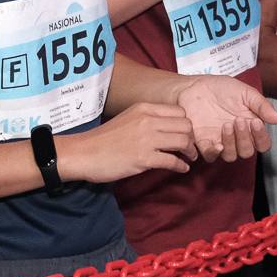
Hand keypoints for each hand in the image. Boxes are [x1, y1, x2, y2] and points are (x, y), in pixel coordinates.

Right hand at [62, 102, 197, 182]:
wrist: (84, 153)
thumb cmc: (104, 138)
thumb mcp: (128, 118)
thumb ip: (147, 119)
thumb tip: (168, 129)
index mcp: (144, 108)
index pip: (180, 111)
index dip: (187, 124)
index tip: (186, 134)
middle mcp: (148, 120)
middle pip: (186, 125)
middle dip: (192, 138)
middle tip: (191, 148)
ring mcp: (147, 139)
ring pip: (183, 141)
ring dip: (190, 152)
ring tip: (189, 158)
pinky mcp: (144, 158)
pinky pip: (173, 161)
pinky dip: (181, 166)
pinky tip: (182, 169)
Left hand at [173, 75, 276, 160]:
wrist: (194, 86)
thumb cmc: (220, 88)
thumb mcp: (245, 92)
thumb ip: (261, 105)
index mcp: (249, 126)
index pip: (262, 143)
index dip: (261, 137)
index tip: (256, 122)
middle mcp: (236, 137)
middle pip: (247, 152)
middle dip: (245, 138)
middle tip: (238, 120)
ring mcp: (220, 141)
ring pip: (231, 156)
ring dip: (232, 143)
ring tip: (227, 125)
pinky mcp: (203, 142)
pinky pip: (211, 157)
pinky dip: (215, 153)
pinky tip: (218, 144)